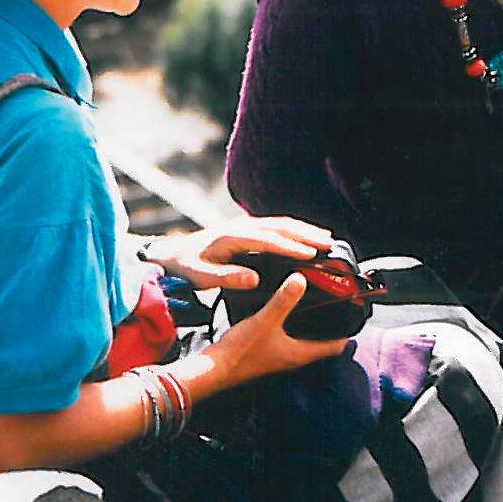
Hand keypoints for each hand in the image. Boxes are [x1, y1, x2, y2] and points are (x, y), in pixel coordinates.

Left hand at [143, 215, 334, 289]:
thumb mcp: (200, 276)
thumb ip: (226, 278)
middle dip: (306, 233)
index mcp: (231, 237)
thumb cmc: (186, 266)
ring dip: (305, 229)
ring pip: (280, 223)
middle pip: (279, 225)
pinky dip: (295, 229)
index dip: (290, 246)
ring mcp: (245, 225)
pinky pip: (276, 226)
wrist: (172, 252)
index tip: (311, 254)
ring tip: (328, 239)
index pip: (266, 240)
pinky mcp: (247, 228)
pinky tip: (308, 237)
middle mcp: (241, 226)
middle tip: (330, 244)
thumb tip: (254, 279)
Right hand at [182, 273, 347, 389]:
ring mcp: (280, 356)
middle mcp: (293, 357)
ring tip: (315, 303)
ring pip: (305, 340)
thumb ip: (283, 300)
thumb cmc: (239, 351)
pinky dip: (294, 326)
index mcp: (299, 354)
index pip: (335, 346)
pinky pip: (289, 338)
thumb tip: (301, 278)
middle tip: (336, 303)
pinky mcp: (268, 352)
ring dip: (312, 325)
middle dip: (331, 325)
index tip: (353, 312)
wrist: (213, 369)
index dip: (347, 331)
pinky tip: (285, 311)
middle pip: (323, 343)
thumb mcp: (264, 320)